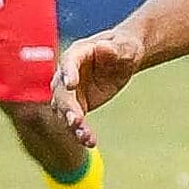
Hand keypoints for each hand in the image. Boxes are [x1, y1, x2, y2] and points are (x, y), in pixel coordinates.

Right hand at [50, 28, 144, 151]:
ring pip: (65, 110)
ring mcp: (71, 91)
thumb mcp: (126, 46)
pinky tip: (90, 141)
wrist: (123, 59)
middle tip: (75, 120)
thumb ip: (116, 48)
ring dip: (72, 124)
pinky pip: (75, 121)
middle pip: (62, 91)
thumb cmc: (124, 47)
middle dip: (67, 107)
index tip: (71, 84)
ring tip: (85, 137)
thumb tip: (104, 48)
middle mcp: (68, 73)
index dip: (68, 73)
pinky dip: (81, 132)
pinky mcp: (78, 105)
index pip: (68, 62)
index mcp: (78, 53)